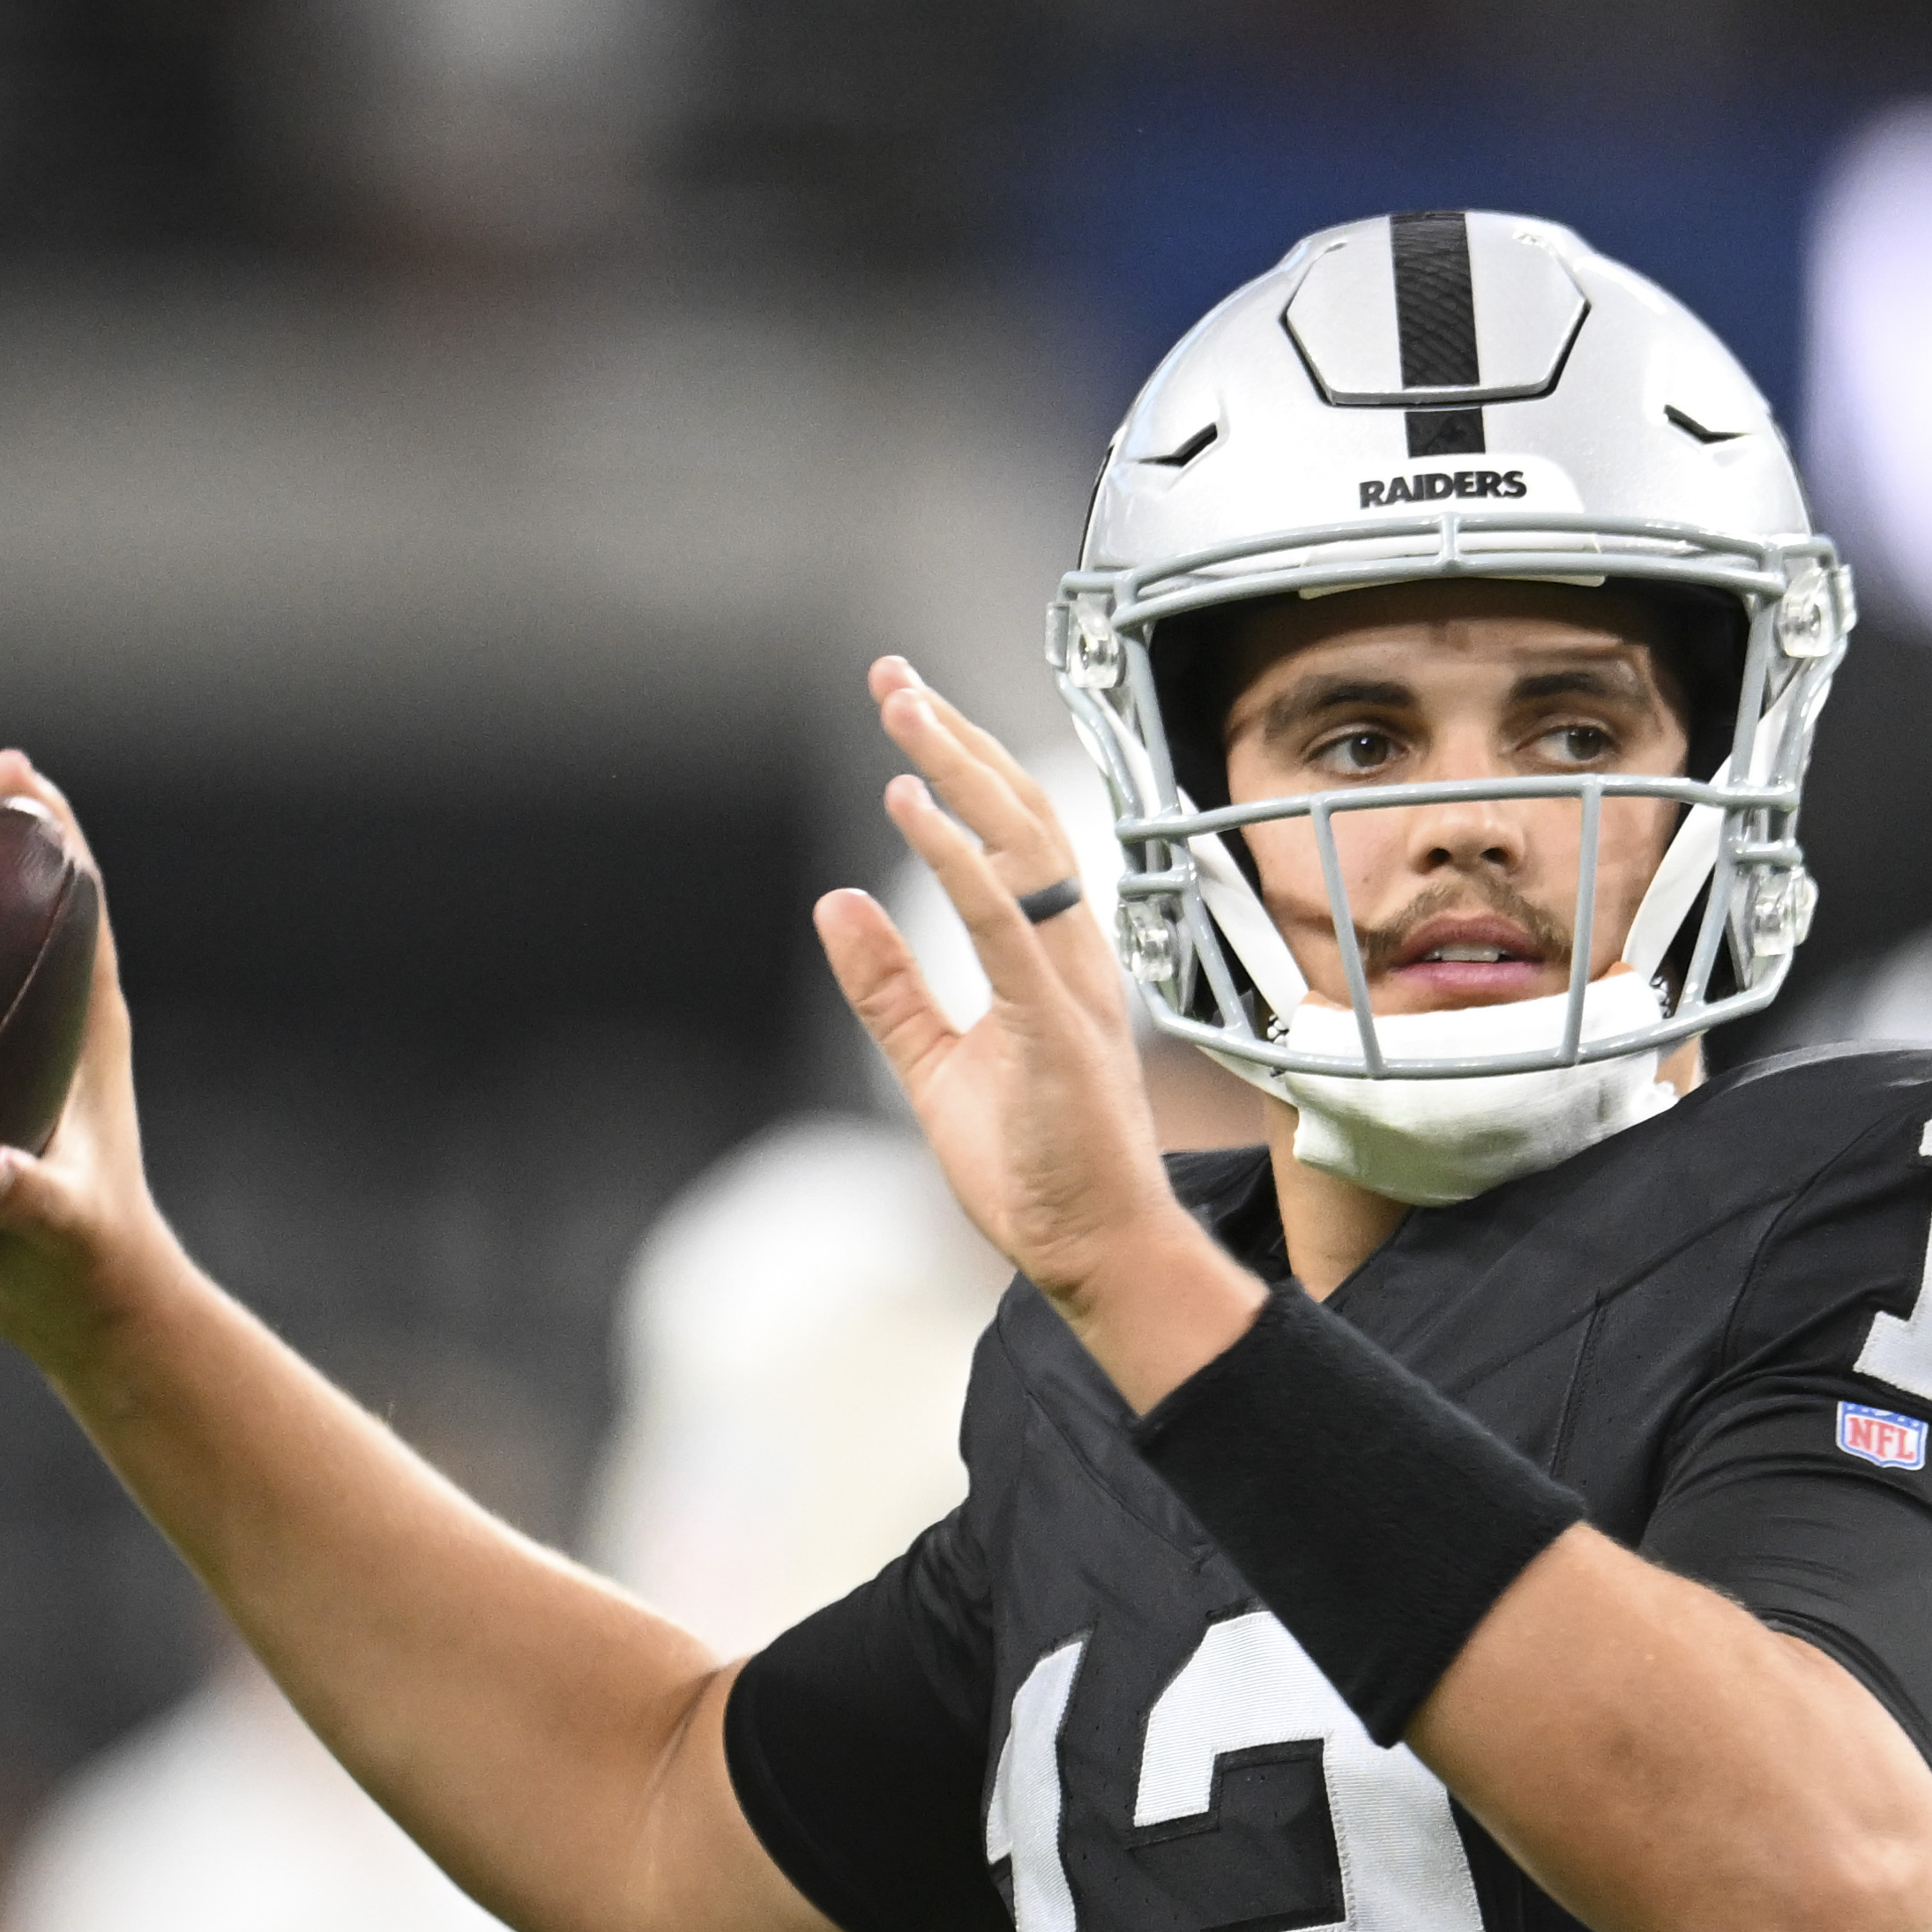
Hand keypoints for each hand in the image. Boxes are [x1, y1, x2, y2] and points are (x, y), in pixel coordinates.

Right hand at [0, 753, 185, 1380]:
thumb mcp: (62, 1232)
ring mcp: (1, 1056)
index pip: (79, 905)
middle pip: (2, 909)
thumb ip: (29, 1201)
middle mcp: (47, 1028)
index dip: (50, 834)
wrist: (83, 1316)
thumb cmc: (87, 1268)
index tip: (10, 774)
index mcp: (86, 1034)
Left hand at [815, 663, 1261, 1402]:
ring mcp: (1067, 989)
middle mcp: (1072, 959)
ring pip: (1022, 848)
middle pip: (1023, 818)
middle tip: (895, 677)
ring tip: (902, 709)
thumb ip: (889, 986)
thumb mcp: (936, 1065)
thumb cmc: (1036, 1173)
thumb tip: (836, 902)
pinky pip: (1004, 924)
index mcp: (1053, 964)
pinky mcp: (1053, 1029)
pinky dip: (958, 858)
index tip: (910, 707)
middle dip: (958, 738)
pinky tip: (911, 806)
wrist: (1096, 1255)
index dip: (964, 767)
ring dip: (958, 770)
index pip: (1014, 839)